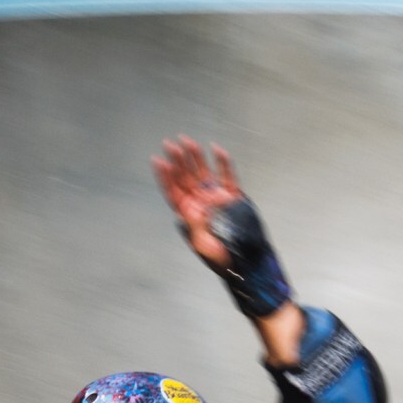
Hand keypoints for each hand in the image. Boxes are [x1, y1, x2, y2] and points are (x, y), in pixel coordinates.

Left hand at [152, 136, 244, 271]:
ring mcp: (216, 197)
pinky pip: (227, 176)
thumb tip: (189, 209)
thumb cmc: (218, 256)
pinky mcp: (232, 196)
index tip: (159, 161)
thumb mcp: (202, 243)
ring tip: (188, 141)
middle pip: (185, 177)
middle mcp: (200, 202)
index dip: (165, 176)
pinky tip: (217, 149)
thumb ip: (195, 224)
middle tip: (170, 144)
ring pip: (203, 172)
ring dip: (196, 157)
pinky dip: (223, 163)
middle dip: (177, 160)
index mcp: (188, 213)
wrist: (243, 260)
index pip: (173, 190)